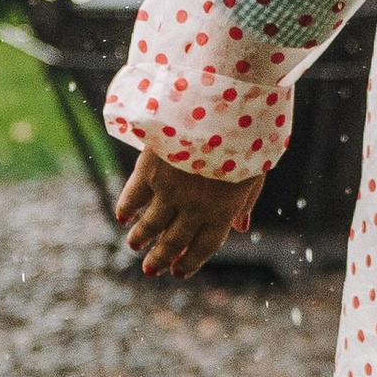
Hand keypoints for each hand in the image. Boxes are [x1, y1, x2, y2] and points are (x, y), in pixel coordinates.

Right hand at [114, 145, 262, 281]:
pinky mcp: (150, 171)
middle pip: (174, 242)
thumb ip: (245, 200)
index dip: (190, 263)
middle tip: (151, 270)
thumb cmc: (244, 136)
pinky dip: (126, 209)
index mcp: (224, 209)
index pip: (205, 246)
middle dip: (161, 259)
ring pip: (150, 225)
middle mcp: (195, 207)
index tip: (178, 272)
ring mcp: (170, 191)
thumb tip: (241, 227)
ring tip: (134, 244)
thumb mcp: (254, 170)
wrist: (220, 104)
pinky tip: (122, 216)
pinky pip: (133, 197)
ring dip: (140, 238)